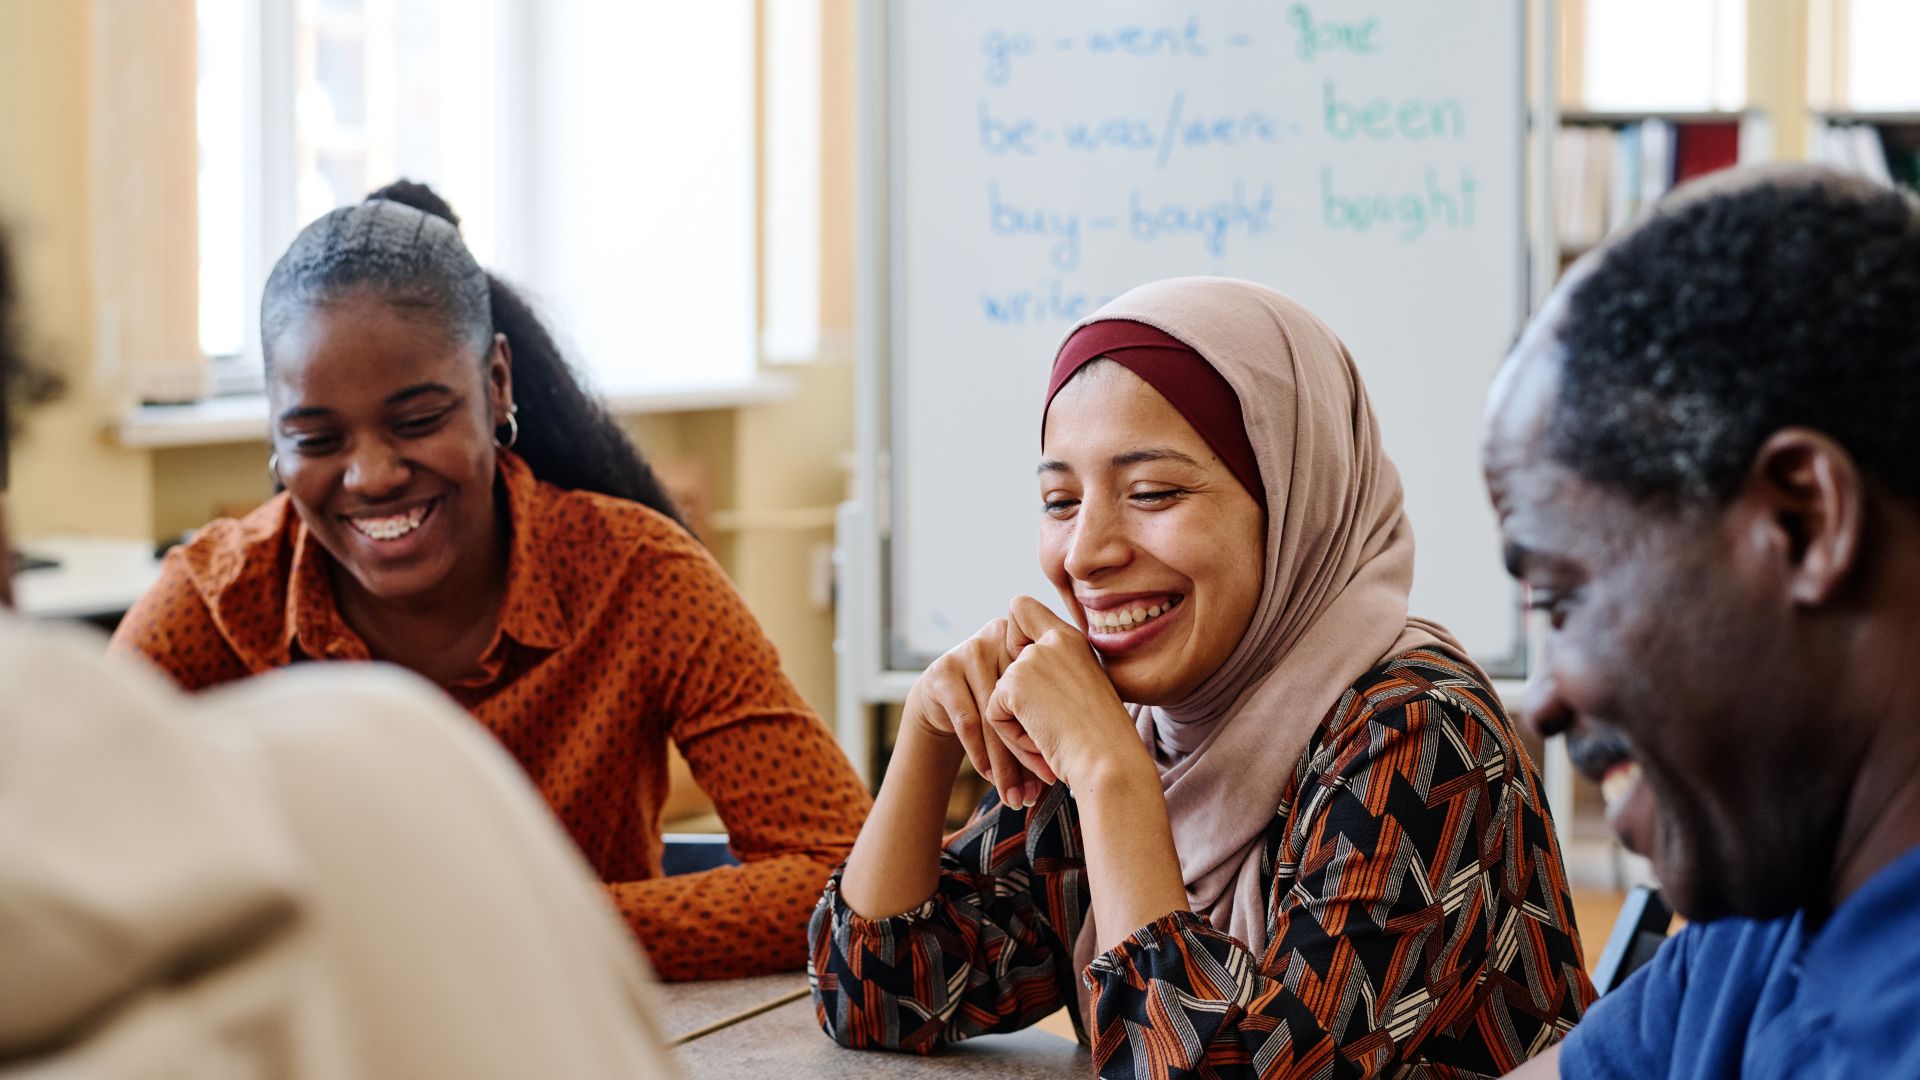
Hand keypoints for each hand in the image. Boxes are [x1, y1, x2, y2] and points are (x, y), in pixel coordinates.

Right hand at [904, 617, 1055, 808]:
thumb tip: (1075, 767)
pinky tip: (990, 777)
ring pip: (993, 716)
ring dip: (1005, 762)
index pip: (1045, 687)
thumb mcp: (1024, 698)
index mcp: (1029, 638)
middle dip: (1031, 751)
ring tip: (1016, 795)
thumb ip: (1048, 715)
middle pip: (1019, 703)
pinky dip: (980, 754)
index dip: (1055, 727)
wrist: (944, 698)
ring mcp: (968, 650)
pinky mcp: (943, 671)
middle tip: (1045, 785)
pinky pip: (967, 720)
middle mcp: (999, 637)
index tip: (1061, 765)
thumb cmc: (998, 703)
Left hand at [982, 596, 1145, 790]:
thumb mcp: (1083, 690)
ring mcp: (1032, 659)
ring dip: (1018, 724)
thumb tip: (1013, 676)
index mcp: (1071, 639)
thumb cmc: (1103, 738)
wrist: (1110, 760)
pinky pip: (993, 714)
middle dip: (1016, 700)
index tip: (1033, 675)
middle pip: (1003, 660)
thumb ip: (1053, 672)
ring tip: (1053, 738)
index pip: (1021, 607)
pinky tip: (1042, 743)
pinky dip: (1012, 737)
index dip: (1013, 638)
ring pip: (998, 694)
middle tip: (1051, 724)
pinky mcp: (1014, 683)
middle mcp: (1052, 639)